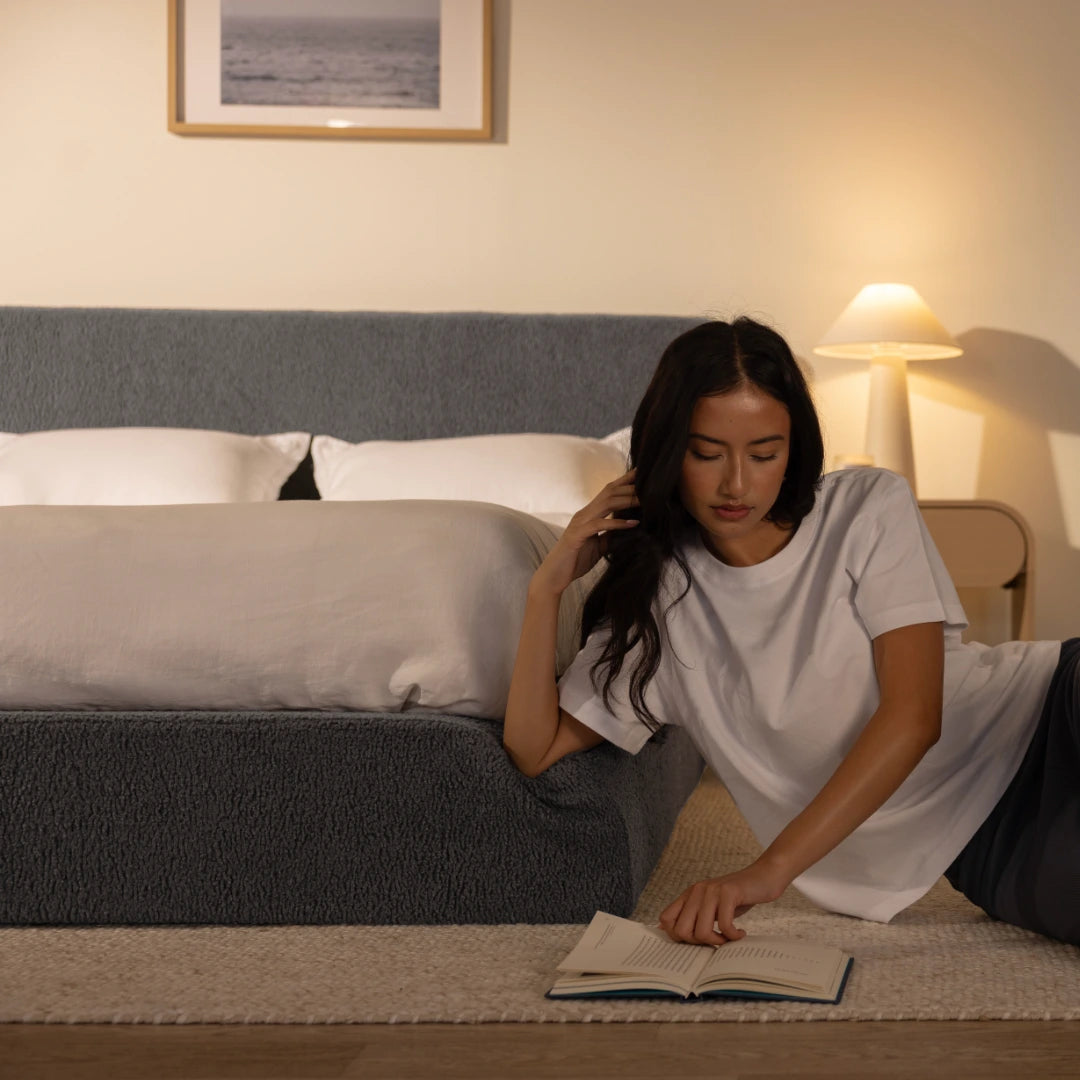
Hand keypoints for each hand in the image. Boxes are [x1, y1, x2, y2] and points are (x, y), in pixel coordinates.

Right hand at [531, 469, 638, 596]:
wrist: (554, 576)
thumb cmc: (575, 561)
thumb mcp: (599, 547)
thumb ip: (611, 536)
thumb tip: (629, 530)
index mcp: (588, 514)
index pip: (608, 492)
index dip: (624, 481)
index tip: (642, 474)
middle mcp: (584, 514)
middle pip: (609, 492)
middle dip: (629, 485)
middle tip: (650, 482)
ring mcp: (579, 522)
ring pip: (606, 503)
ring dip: (627, 500)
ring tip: (646, 500)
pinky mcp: (577, 535)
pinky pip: (600, 525)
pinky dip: (617, 523)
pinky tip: (633, 523)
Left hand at [658, 860, 790, 945]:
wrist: (763, 876)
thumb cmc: (738, 897)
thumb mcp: (712, 907)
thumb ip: (693, 916)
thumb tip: (666, 930)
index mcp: (689, 894)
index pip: (665, 919)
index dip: (677, 936)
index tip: (697, 940)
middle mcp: (697, 891)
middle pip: (681, 931)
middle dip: (698, 943)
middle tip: (715, 940)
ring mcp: (712, 890)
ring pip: (701, 931)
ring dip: (717, 941)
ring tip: (729, 937)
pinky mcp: (729, 892)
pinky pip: (724, 925)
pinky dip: (733, 936)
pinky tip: (741, 933)